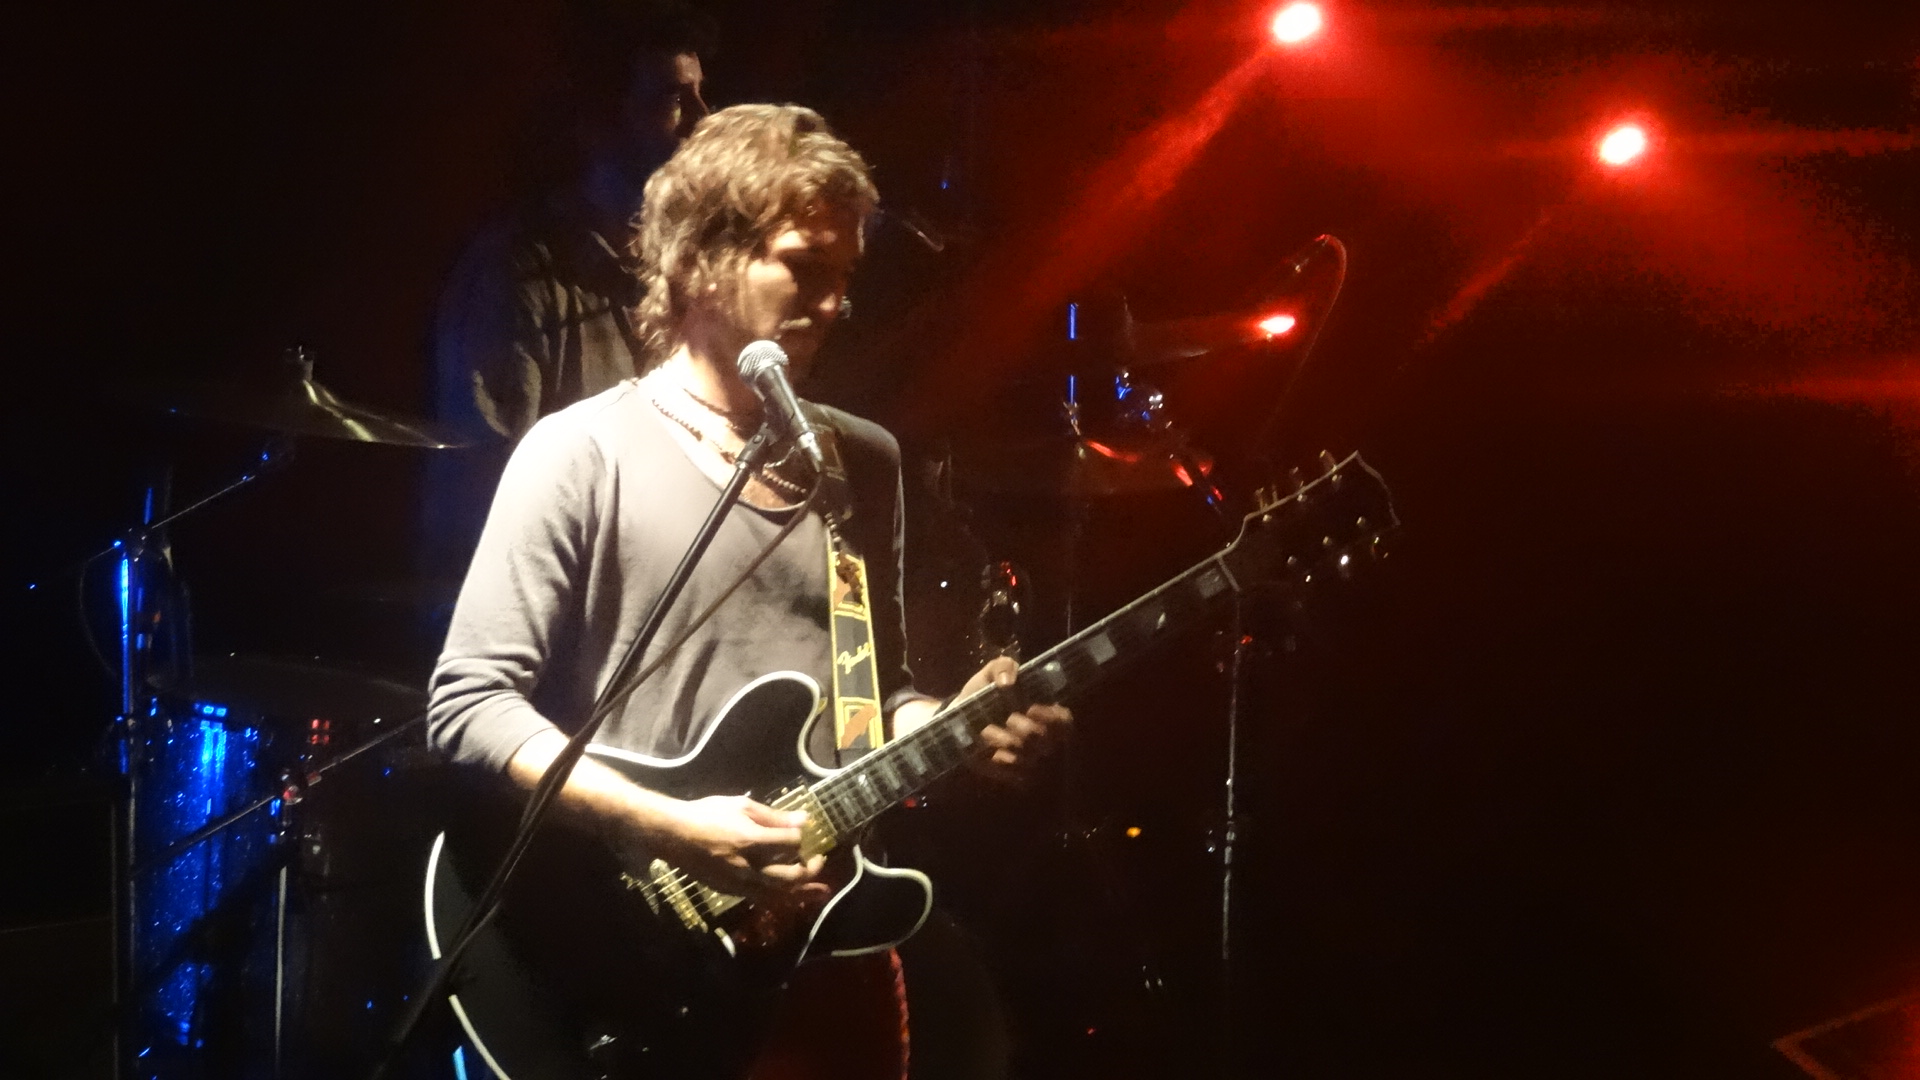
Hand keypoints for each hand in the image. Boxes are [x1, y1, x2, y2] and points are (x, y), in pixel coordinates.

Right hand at [642, 794, 828, 900]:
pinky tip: (791, 899)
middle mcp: (747, 866)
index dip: (800, 837)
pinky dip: (781, 900)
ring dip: (802, 894)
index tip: (803, 832)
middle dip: (810, 871)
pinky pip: (762, 900)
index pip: (790, 843)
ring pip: (778, 895)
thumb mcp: (741, 806)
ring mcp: (739, 882)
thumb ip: (773, 816)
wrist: (674, 835)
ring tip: (821, 893)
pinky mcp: (731, 891)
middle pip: (790, 876)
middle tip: (820, 862)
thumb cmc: (707, 814)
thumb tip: (803, 820)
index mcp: (750, 840)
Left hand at [961, 656, 1071, 785]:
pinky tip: (991, 753)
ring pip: (1026, 757)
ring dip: (1002, 741)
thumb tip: (1008, 681)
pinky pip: (1016, 774)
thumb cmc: (982, 696)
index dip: (1051, 717)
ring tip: (986, 732)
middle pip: (1043, 739)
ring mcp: (1032, 760)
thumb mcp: (990, 674)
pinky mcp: (1017, 776)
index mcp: (1045, 712)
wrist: (958, 722)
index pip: (1065, 720)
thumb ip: (1003, 666)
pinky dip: (1000, 762)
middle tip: (1007, 719)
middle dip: (1022, 729)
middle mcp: (1044, 739)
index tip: (1030, 709)